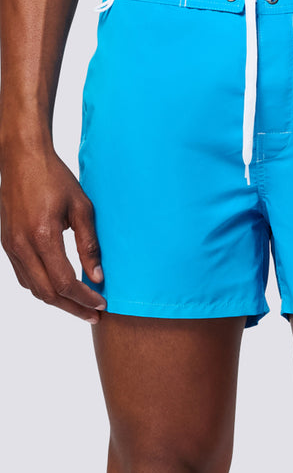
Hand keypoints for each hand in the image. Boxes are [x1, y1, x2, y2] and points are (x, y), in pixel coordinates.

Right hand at [0, 144, 106, 322]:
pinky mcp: (6, 243)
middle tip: (94, 314)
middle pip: (47, 293)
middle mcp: (21, 245)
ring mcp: (10, 246)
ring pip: (33, 288)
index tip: (103, 304)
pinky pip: (23, 275)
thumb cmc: (55, 178)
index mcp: (42, 236)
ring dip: (57, 300)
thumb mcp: (82, 208)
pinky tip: (60, 287)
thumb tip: (98, 277)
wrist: (22, 158)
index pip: (65, 282)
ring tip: (80, 305)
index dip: (85, 298)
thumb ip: (89, 244)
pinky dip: (42, 287)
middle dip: (72, 308)